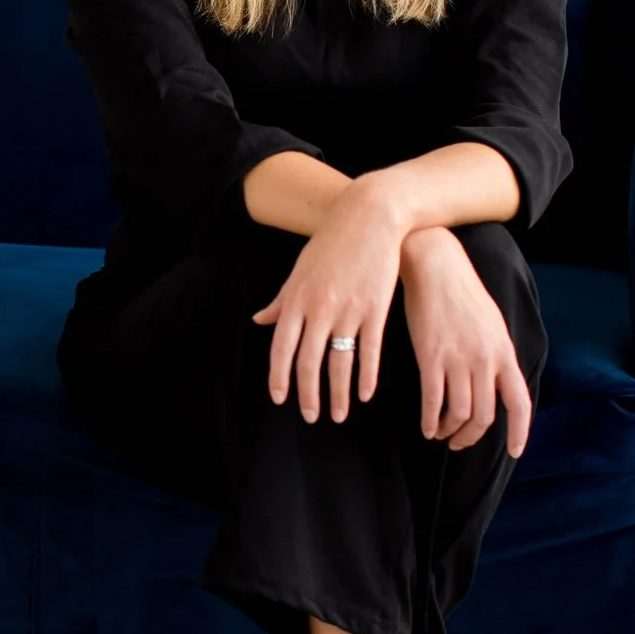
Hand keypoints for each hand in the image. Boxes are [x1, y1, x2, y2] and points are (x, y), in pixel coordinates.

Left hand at [251, 179, 406, 423]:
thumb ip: (281, 300)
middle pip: (309, 362)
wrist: (369, 216)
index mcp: (296, 300)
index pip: (282, 348)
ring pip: (340, 363)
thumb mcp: (299, 270)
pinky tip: (365, 393)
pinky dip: (367, 376)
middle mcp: (319, 309)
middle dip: (308, 395)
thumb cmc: (331, 242)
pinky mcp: (375, 310)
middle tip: (310, 417)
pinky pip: (370, 352)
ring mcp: (348, 311)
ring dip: (338, 394)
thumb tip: (259, 321)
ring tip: (339, 415)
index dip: (279, 377)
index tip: (280, 399)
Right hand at [399, 227, 532, 458]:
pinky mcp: (431, 357)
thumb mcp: (492, 324)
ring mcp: (458, 359)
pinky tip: (426, 426)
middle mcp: (485, 360)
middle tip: (458, 442)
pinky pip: (432, 401)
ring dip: (448, 430)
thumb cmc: (462, 292)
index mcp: (504, 352)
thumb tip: (496, 383)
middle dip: (471, 436)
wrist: (436, 266)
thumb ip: (497, 355)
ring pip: (458, 413)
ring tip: (439, 432)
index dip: (520, 432)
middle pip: (483, 415)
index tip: (515, 451)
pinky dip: (429, 420)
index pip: (519, 402)